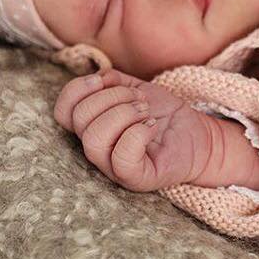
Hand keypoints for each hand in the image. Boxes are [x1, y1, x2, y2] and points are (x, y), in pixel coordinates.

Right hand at [53, 68, 212, 191]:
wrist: (197, 135)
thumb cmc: (163, 114)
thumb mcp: (134, 88)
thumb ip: (111, 81)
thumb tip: (97, 79)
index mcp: (91, 127)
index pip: (62, 112)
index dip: (77, 90)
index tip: (103, 80)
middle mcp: (97, 150)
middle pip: (80, 119)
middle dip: (113, 97)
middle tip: (139, 100)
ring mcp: (113, 168)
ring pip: (95, 138)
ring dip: (124, 113)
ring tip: (145, 112)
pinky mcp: (136, 179)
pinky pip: (122, 156)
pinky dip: (138, 132)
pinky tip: (151, 127)